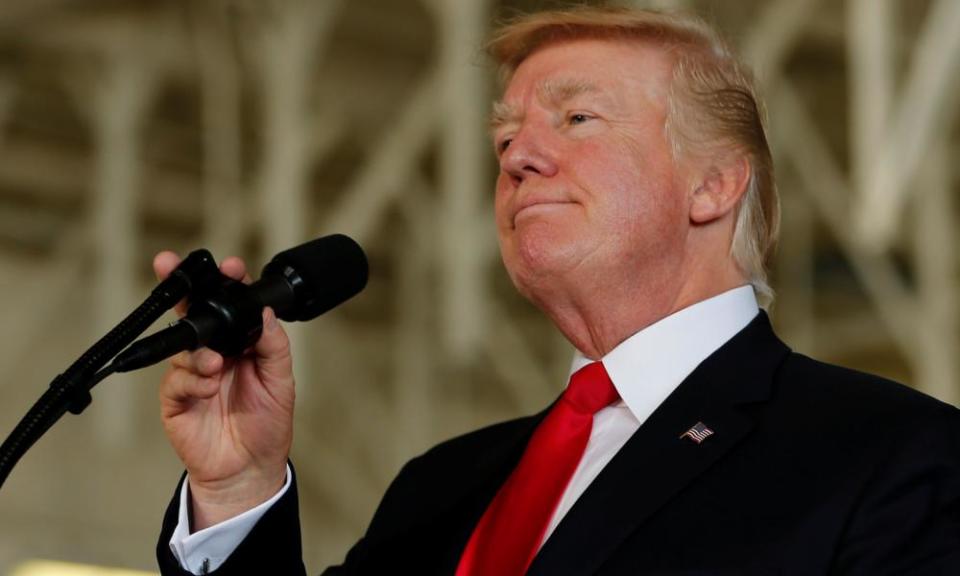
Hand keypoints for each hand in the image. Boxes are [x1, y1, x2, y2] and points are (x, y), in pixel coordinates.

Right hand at [154, 252, 294, 530]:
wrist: (250, 469)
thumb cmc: (267, 424)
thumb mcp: (281, 381)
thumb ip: (274, 345)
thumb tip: (266, 312)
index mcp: (239, 344)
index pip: (230, 307)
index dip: (227, 284)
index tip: (231, 267)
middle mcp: (213, 353)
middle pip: (192, 313)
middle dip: (181, 287)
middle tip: (168, 264)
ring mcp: (192, 374)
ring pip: (184, 346)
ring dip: (199, 352)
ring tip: (215, 366)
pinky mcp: (175, 399)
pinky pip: (176, 380)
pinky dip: (192, 380)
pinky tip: (208, 389)